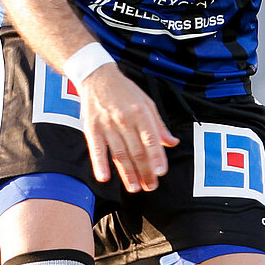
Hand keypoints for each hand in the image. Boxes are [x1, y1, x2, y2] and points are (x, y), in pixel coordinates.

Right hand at [77, 64, 178, 192]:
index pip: (151, 139)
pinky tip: (104, 177)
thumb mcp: (147, 103)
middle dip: (145, 171)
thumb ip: (159, 125)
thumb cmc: (125, 91)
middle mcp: (125, 119)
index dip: (157, 157)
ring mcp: (107, 124)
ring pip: (119, 154)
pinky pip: (96, 149)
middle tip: (151, 186)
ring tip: (135, 188)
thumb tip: (172, 143)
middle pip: (136, 151)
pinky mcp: (91, 128)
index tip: (161, 172)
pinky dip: (99, 164)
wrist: (97, 76)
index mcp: (141, 113)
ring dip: (127, 173)